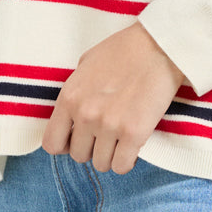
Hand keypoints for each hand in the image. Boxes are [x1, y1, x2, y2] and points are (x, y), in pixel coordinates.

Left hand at [41, 21, 187, 174]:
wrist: (159, 45)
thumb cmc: (124, 50)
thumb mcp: (86, 65)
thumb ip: (75, 93)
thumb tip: (70, 115)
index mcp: (69, 97)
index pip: (52, 143)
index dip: (65, 145)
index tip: (78, 140)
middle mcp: (85, 114)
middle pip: (79, 155)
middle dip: (92, 148)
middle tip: (107, 134)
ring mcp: (109, 125)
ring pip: (101, 164)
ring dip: (111, 155)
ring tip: (122, 139)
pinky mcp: (134, 133)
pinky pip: (121, 166)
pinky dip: (127, 160)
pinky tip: (133, 146)